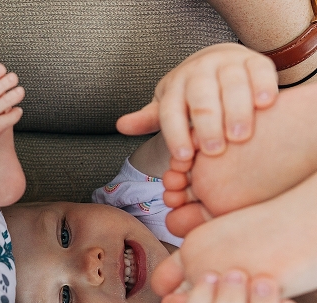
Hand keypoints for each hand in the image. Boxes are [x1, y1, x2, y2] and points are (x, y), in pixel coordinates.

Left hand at [116, 43, 277, 165]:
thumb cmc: (189, 95)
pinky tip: (265, 105)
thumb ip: (148, 119)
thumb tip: (120, 126)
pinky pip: (260, 70)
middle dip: (206, 125)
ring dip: (236, 110)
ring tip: (240, 136)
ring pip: (231, 84)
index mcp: (175, 87)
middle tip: (214, 151)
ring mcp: (227, 64)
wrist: (217, 60)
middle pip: (201, 98)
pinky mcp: (254, 60)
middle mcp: (199, 72)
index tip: (185, 157)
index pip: (171, 111)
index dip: (176, 134)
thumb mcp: (167, 105)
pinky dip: (263, 86)